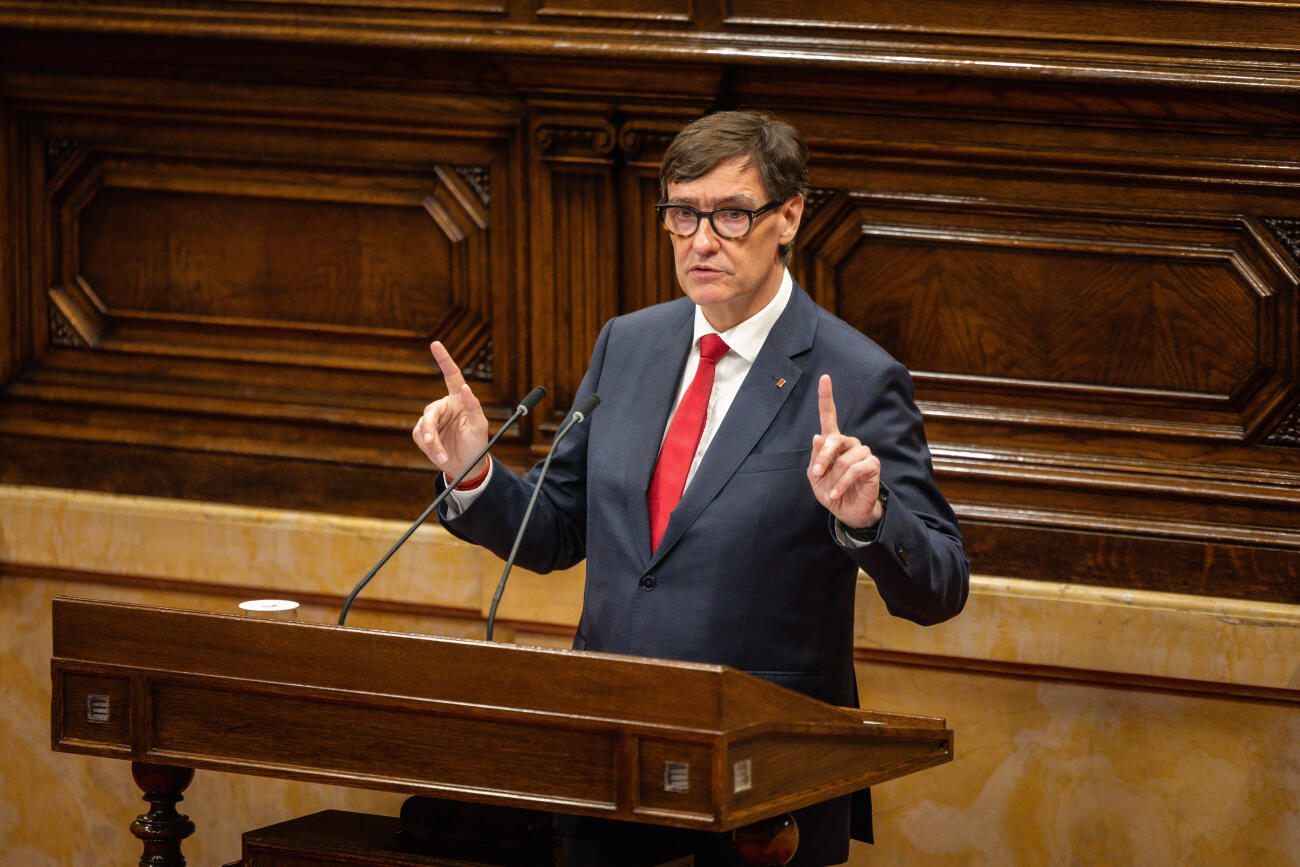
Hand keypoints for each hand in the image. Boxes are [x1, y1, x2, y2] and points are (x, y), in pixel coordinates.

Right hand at [412, 341, 489, 479]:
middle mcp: (445, 407)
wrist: (466, 467)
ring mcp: (434, 420)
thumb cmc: (476, 444)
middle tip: (432, 442)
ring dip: (432, 442)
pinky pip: (420, 436)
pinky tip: (439, 455)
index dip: (444, 360)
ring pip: (424, 425)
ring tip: (442, 455)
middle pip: (431, 410)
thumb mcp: (480, 425)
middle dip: (431, 428)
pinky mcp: (424, 434)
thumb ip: (474, 406)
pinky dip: (429, 448)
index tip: (435, 344)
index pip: (451, 376)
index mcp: (459, 400)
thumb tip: (466, 388)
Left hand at [807, 374, 883, 528]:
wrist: (846, 511)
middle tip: (816, 474)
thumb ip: (816, 457)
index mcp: (833, 442)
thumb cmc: (830, 491)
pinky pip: (855, 469)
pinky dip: (842, 483)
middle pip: (834, 439)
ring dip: (833, 477)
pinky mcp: (872, 465)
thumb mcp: (815, 476)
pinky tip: (836, 494)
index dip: (827, 396)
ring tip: (831, 491)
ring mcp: (862, 452)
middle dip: (823, 458)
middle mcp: (849, 443)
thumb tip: (818, 437)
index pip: (830, 415)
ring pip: (844, 459)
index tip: (825, 377)